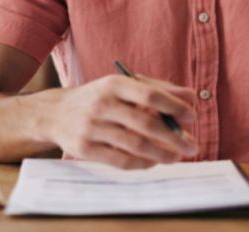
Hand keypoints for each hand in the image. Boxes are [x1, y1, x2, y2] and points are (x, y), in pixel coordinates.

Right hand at [45, 74, 197, 168]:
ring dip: (161, 154)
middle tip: (192, 146)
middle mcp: (102, 104)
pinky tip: (153, 162)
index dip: (174, 107)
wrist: (56, 113)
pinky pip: (120, 161)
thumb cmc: (100, 98)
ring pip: (135, 145)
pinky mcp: (85, 149)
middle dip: (173, 137)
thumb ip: (158, 89)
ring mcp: (92, 127)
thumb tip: (191, 96)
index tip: (192, 118)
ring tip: (176, 157)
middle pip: (145, 123)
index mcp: (114, 84)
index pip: (150, 95)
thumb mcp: (124, 86)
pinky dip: (141, 164)